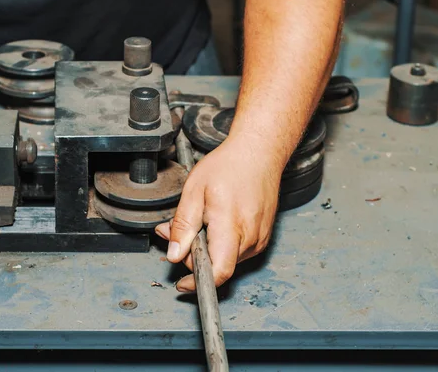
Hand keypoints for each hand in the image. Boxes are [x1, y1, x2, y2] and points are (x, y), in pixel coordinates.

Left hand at [155, 135, 282, 291]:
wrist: (259, 154)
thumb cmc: (229, 166)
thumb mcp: (194, 191)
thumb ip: (182, 226)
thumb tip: (174, 254)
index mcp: (231, 226)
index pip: (219, 271)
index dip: (197, 282)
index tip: (183, 284)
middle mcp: (250, 238)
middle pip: (218, 265)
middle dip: (194, 255)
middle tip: (175, 232)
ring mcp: (260, 239)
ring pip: (227, 259)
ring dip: (207, 248)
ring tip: (199, 221)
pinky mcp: (263, 238)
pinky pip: (238, 251)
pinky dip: (221, 244)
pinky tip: (215, 223)